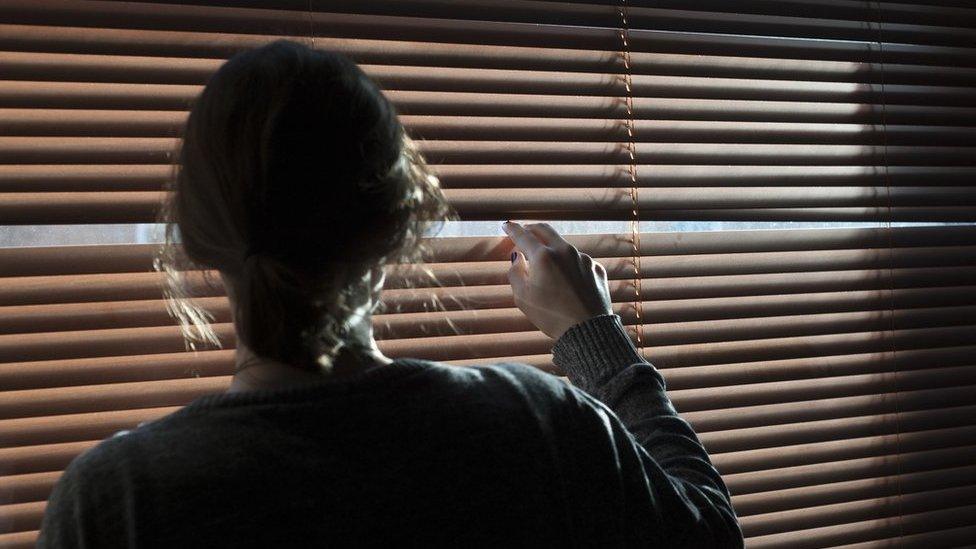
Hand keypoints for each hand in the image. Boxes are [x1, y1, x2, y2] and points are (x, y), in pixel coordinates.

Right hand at [503, 221, 612, 340]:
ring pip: (563, 246)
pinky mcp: (596, 269)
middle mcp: (565, 251)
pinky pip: (578, 261)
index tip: (507, 225)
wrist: (587, 331)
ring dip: (552, 249)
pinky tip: (566, 279)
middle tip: (525, 231)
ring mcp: (583, 259)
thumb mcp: (522, 297)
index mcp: (544, 256)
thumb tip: (517, 258)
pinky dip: (568, 265)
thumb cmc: (551, 315)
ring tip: (546, 262)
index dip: (513, 229)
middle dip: (532, 228)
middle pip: (545, 230)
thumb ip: (515, 273)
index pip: (523, 236)